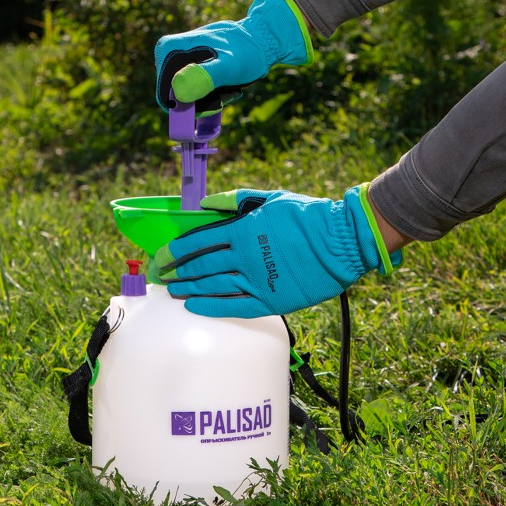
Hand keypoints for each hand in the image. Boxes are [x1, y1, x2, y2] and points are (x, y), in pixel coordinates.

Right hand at [154, 0, 312, 113]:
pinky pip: (193, 93)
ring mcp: (177, 61)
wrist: (260, 40)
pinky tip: (227, 88)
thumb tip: (178, 90)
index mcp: (168, 50)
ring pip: (186, 98)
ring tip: (229, 90)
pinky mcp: (187, 68)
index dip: (190, 108)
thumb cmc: (246, 52)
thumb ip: (205, 77)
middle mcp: (167, 55)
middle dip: (202, 103)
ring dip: (209, 101)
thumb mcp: (228, 67)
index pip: (166, 97)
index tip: (215, 103)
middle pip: (177, 98)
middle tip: (226, 95)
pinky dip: (211, 96)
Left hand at [155, 184, 402, 317]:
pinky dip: (212, 306)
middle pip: (201, 266)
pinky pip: (235, 306)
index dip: (177, 250)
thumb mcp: (271, 198)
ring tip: (173, 291)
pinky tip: (195, 306)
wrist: (342, 241)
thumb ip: (235, 201)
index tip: (163, 255)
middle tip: (163, 276)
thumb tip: (206, 204)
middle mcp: (244, 257)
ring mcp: (257, 280)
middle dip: (178, 271)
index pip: (200, 241)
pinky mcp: (270, 300)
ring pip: (213, 287)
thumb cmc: (308, 216)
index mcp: (243, 230)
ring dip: (189, 289)